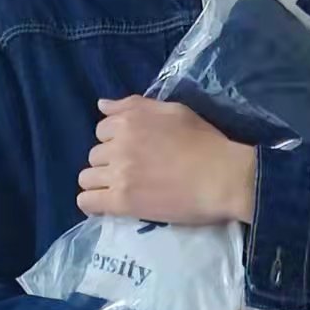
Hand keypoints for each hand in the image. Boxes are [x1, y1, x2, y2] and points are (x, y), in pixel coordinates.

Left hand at [78, 96, 256, 225]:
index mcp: (130, 119)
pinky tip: (105, 205)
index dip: (115, 142)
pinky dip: (91, 203)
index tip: (133, 152)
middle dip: (109, 163)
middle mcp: (118, 144)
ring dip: (100, 183)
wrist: (223, 178)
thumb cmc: (206, 143)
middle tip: (132, 173)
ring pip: (87, 178)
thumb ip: (134, 105)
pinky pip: (87, 201)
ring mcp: (118, 173)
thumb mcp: (174, 110)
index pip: (102, 130)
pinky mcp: (122, 201)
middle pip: (94, 154)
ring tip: (121, 191)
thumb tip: (101, 105)